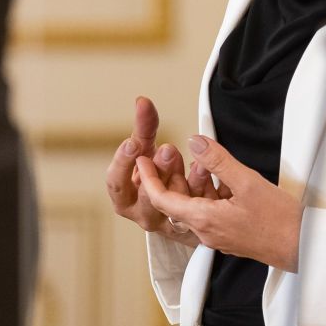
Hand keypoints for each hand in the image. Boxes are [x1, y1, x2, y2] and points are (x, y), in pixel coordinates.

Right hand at [104, 96, 209, 245]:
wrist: (175, 199)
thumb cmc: (153, 171)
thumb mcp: (146, 149)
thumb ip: (145, 128)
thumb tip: (142, 101)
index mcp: (124, 197)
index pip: (116, 184)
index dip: (123, 163)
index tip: (133, 142)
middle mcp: (143, 212)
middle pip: (147, 197)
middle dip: (158, 172)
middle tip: (168, 149)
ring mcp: (167, 222)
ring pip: (175, 205)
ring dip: (185, 180)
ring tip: (198, 161)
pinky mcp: (190, 224)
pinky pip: (199, 208)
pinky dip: (204, 187)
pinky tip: (209, 169)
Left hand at [136, 135, 302, 271]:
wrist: (303, 247)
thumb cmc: (279, 220)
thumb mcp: (247, 181)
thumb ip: (218, 161)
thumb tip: (195, 142)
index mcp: (204, 220)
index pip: (162, 200)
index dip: (149, 178)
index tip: (143, 160)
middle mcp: (205, 232)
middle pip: (176, 204)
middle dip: (171, 178)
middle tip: (170, 154)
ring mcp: (217, 236)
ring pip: (194, 208)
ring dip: (193, 186)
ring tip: (201, 163)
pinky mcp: (230, 236)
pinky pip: (209, 214)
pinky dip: (208, 195)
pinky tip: (222, 181)